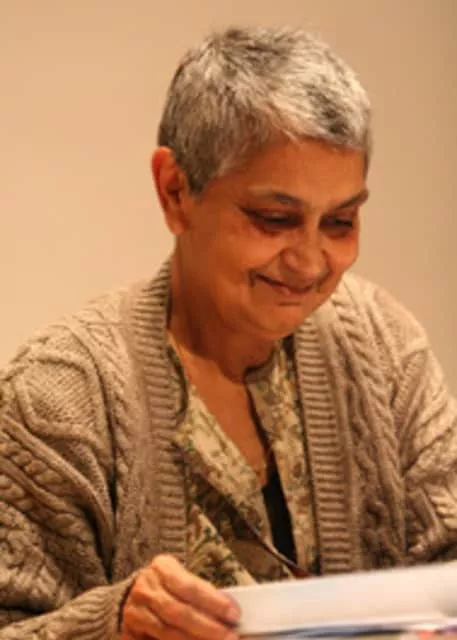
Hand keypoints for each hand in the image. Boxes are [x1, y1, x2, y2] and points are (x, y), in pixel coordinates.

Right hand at [121, 554, 240, 638]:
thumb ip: (201, 593)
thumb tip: (230, 612)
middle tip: (230, 637)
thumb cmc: (166, 586)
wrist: (133, 596)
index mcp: (161, 568)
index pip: (190, 586)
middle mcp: (145, 588)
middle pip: (179, 612)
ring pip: (167, 631)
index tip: (234, 613)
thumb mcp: (181, 578)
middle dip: (207, 627)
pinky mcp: (130, 634)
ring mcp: (135, 612)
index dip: (213, 601)